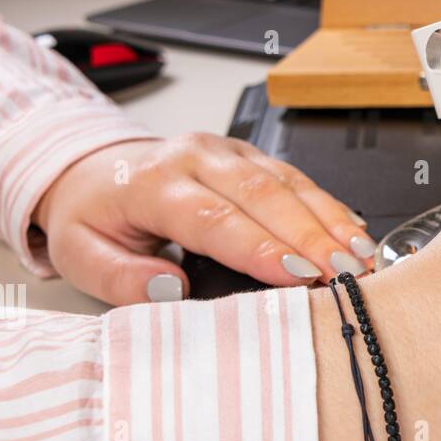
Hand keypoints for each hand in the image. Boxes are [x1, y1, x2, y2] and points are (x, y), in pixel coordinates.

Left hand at [32, 133, 374, 304]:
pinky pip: (298, 179)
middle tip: (345, 272)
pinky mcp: (253, 156)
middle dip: (310, 236)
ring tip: (361, 257)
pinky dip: (330, 207)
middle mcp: (198, 157)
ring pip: (289, 182)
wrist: (95, 168)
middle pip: (263, 195)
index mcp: (153, 182)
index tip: (296, 275)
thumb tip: (169, 288)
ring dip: (330, 220)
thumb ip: (119, 277)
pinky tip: (355, 232)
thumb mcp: (79, 253)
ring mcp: (230, 152)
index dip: (259, 246)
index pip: (213, 216)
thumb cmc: (95, 214)